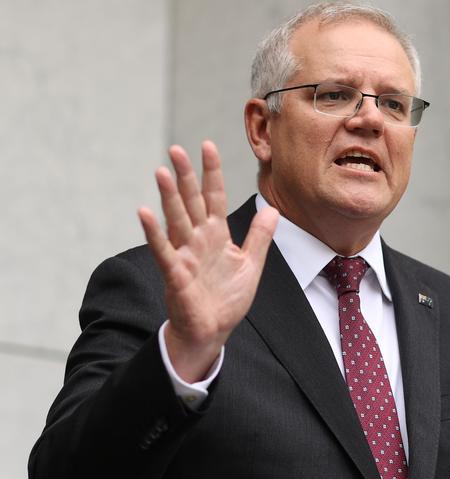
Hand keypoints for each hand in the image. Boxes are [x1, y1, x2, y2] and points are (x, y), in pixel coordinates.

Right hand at [138, 141, 277, 381]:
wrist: (214, 330)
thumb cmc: (227, 298)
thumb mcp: (251, 264)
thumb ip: (259, 237)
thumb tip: (273, 210)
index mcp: (217, 235)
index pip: (214, 197)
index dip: (212, 173)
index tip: (208, 146)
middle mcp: (198, 239)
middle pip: (191, 202)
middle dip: (185, 176)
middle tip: (175, 149)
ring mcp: (185, 254)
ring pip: (176, 219)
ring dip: (169, 196)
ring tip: (162, 171)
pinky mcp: (176, 273)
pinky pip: (164, 250)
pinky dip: (154, 232)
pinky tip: (144, 212)